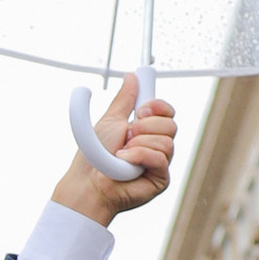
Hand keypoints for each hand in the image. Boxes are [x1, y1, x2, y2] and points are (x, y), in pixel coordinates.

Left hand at [53, 74, 176, 222]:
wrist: (87, 182)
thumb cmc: (93, 157)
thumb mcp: (110, 120)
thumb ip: (124, 99)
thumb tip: (132, 77)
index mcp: (146, 131)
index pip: (168, 112)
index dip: (158, 107)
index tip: (140, 110)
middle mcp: (156, 147)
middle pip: (171, 125)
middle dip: (145, 127)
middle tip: (126, 135)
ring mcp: (159, 164)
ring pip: (166, 141)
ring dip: (139, 143)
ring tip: (122, 153)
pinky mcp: (161, 179)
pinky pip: (160, 158)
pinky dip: (139, 156)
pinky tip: (126, 162)